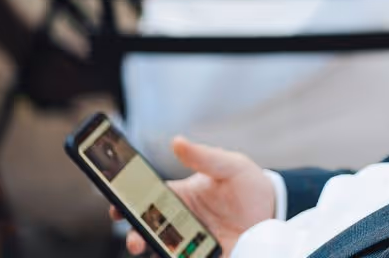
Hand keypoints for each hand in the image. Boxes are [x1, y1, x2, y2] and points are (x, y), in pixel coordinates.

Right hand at [110, 137, 275, 256]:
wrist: (275, 208)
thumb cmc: (248, 183)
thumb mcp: (230, 165)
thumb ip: (204, 157)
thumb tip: (177, 141)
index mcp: (179, 195)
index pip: (145, 200)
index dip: (125, 204)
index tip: (114, 208)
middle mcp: (180, 220)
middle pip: (149, 230)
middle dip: (137, 236)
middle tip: (135, 240)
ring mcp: (192, 241)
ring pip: (165, 250)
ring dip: (157, 252)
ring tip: (160, 253)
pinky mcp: (208, 257)